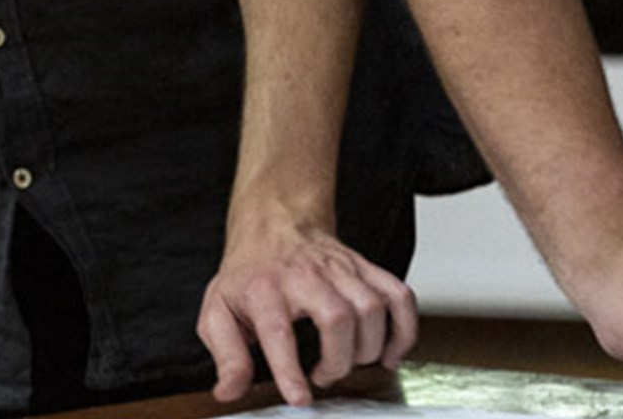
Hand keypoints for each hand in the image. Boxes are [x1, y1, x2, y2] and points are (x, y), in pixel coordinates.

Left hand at [195, 220, 418, 404]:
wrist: (273, 224)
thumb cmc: (250, 272)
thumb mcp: (218, 310)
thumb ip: (226, 354)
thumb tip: (229, 390)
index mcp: (264, 288)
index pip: (278, 329)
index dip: (289, 369)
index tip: (300, 397)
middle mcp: (306, 276)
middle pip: (337, 317)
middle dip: (338, 360)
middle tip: (324, 376)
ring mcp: (341, 270)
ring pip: (372, 307)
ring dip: (367, 348)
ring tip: (348, 362)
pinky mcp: (365, 268)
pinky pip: (399, 296)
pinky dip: (404, 330)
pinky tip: (388, 353)